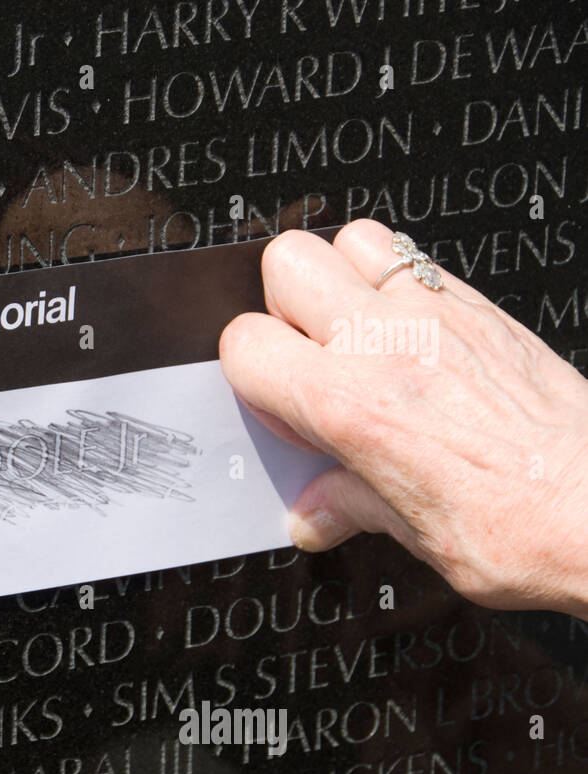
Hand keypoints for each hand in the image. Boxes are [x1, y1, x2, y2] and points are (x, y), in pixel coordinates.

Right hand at [220, 218, 587, 619]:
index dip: (249, 376)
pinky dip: (397, 287)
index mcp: (354, 405)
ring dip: (340, 279)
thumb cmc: (527, 526)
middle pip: (287, 261)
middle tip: (307, 361)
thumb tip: (318, 512)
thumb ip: (350, 507)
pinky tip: (412, 343)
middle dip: (281, 307)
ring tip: (354, 338)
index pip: (245, 343)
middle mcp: (390, 344)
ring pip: (352, 237)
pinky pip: (417, 260)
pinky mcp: (483, 308)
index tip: (280, 411)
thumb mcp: (413, 534)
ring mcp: (440, 314)